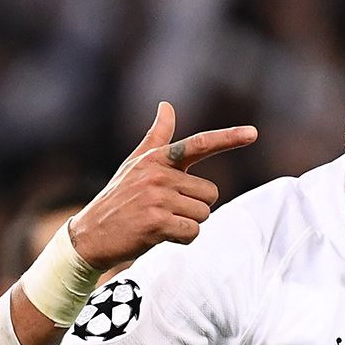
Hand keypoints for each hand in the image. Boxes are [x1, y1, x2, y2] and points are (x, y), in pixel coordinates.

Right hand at [66, 102, 257, 272]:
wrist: (90, 235)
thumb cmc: (118, 198)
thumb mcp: (135, 163)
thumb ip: (156, 136)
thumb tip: (166, 105)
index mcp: (157, 158)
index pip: (199, 144)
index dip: (228, 138)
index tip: (253, 133)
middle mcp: (158, 174)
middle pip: (210, 193)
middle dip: (195, 207)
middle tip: (167, 211)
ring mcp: (157, 198)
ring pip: (203, 214)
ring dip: (188, 224)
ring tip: (162, 222)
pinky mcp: (156, 223)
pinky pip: (193, 232)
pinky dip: (182, 239)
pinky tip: (160, 236)